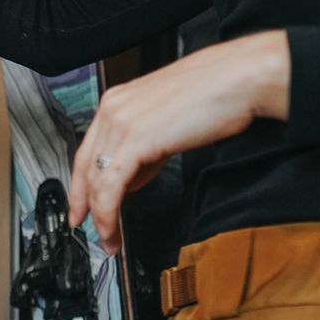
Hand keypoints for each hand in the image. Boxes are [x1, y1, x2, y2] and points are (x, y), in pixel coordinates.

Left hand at [68, 30, 290, 251]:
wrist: (240, 79)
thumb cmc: (216, 94)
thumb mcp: (167, 121)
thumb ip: (145, 147)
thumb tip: (135, 174)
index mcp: (118, 101)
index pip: (87, 150)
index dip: (80, 185)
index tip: (80, 206)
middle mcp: (113, 109)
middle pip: (84, 168)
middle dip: (83, 205)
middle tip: (88, 229)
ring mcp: (121, 123)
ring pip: (95, 182)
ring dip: (100, 218)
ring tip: (109, 240)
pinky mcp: (136, 139)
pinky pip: (110, 187)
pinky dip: (108, 215)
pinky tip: (114, 230)